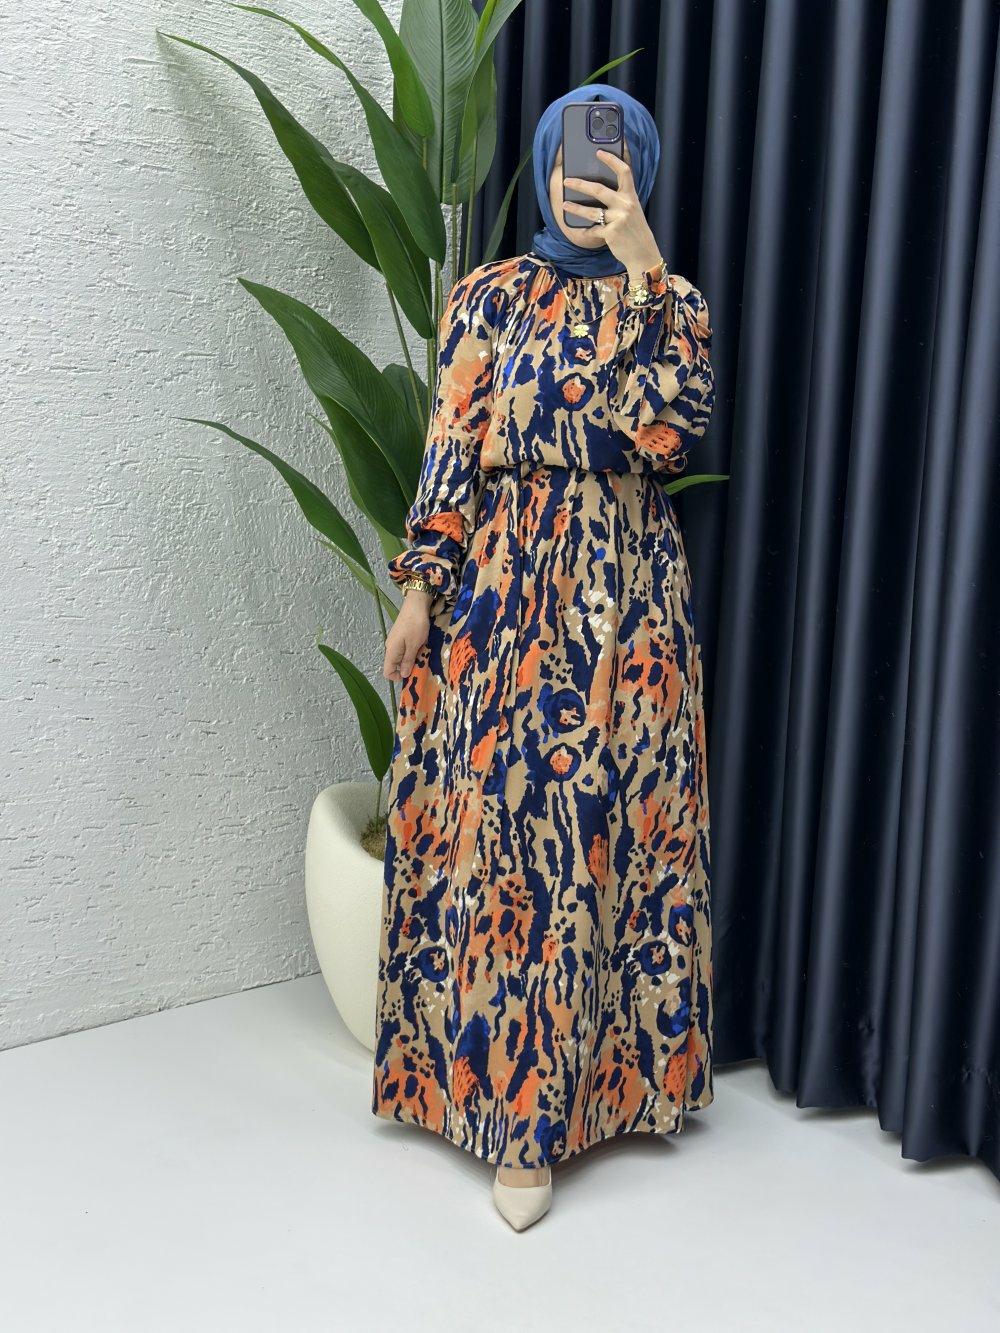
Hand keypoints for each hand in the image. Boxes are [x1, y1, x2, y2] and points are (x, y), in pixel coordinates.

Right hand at [383, 589, 430, 680]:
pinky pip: (405, 649)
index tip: (411, 675)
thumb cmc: (415, 625)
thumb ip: (408, 661)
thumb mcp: (414, 645)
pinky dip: (412, 650)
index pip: (387, 671)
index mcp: (391, 651)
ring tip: (423, 653)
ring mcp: (396, 641)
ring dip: (412, 658)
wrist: (416, 604)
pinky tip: (422, 646)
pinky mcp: (401, 636)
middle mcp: (391, 647)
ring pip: (401, 657)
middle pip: (395, 665)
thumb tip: (404, 675)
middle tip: (421, 664)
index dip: (397, 677)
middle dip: (407, 668)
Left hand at [563, 149, 661, 277]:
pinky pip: (592, 230)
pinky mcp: (611, 233)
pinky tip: (576, 230)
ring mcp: (618, 219)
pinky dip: (584, 232)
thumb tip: (597, 191)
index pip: (624, 171)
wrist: (644, 253)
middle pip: (599, 189)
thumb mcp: (632, 211)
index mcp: (631, 196)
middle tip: (567, 181)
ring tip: (565, 205)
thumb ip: (620, 199)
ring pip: (592, 211)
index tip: (599, 152)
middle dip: (580, 184)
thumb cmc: (635, 231)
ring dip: (576, 208)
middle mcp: (626, 205)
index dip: (611, 160)